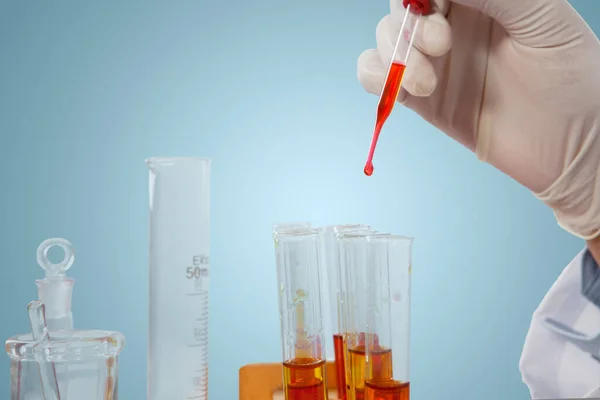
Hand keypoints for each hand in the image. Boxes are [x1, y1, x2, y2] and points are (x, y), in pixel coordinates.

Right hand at [358, 0, 599, 239]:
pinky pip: (376, 76)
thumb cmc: (573, 79)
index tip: (434, 11)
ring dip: (395, 56)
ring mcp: (434, 61)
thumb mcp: (541, 19)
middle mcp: (453, 25)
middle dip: (409, 26)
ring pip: (385, 38)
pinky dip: (374, 77)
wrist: (572, 147)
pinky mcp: (421, 98)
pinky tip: (402, 89)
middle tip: (442, 46)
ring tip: (428, 83)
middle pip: (401, 8)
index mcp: (484, 0)